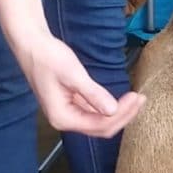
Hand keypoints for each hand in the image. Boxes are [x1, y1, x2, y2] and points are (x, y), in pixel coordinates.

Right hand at [14, 32, 145, 137]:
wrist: (31, 44)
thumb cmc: (48, 57)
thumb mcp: (73, 74)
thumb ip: (93, 94)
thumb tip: (112, 110)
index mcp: (62, 117)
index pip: (99, 125)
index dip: (121, 114)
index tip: (136, 98)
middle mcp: (65, 120)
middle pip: (101, 127)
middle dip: (123, 115)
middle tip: (140, 99)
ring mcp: (68, 113)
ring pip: (99, 121)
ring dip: (119, 112)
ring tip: (136, 99)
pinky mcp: (72, 104)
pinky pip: (95, 111)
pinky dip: (109, 106)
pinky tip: (122, 98)